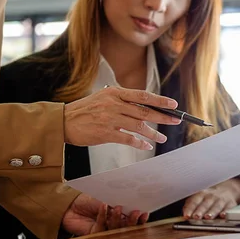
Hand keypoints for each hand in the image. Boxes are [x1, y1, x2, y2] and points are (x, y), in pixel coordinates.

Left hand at [61, 193, 148, 235]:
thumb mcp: (107, 198)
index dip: (139, 219)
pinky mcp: (94, 235)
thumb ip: (118, 202)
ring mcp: (104, 231)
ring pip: (115, 229)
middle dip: (132, 221)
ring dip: (118, 218)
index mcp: (120, 216)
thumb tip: (132, 202)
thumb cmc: (88, 199)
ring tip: (117, 208)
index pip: (133, 221)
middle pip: (127, 228)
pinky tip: (103, 206)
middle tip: (135, 212)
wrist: (69, 204)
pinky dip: (103, 216)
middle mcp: (113, 225)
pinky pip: (101, 228)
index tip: (144, 212)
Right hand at [63, 86, 181, 149]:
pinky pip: (128, 139)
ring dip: (153, 133)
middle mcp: (114, 104)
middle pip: (145, 111)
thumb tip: (145, 106)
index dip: (160, 100)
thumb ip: (122, 100)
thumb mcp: (104, 97)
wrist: (63, 122)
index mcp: (115, 92)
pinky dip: (139, 143)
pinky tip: (147, 146)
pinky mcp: (105, 133)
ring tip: (162, 138)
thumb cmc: (85, 110)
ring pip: (139, 126)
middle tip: (176, 120)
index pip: (143, 95)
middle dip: (163, 116)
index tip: (173, 104)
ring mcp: (110, 118)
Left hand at [183, 179, 239, 219]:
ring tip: (207, 217)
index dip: (190, 208)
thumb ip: (191, 205)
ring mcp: (221, 200)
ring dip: (212, 212)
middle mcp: (211, 196)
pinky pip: (229, 208)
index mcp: (201, 194)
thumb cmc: (210, 196)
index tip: (186, 215)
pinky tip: (223, 215)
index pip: (194, 201)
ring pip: (216, 206)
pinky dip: (226, 212)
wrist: (228, 189)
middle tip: (196, 217)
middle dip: (200, 210)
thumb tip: (184, 215)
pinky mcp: (230, 204)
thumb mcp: (199, 197)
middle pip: (205, 204)